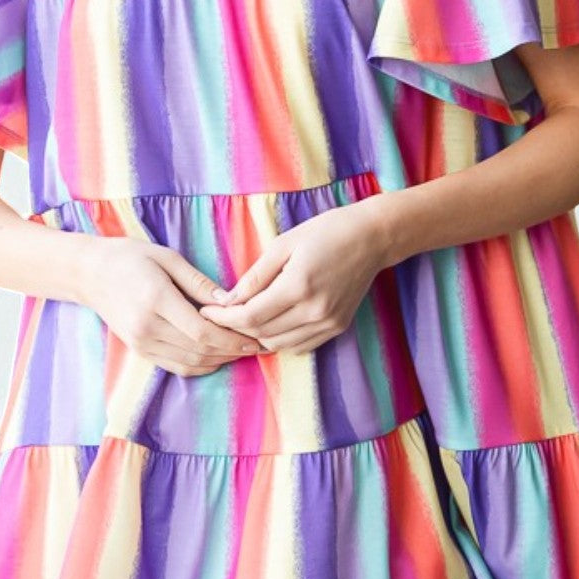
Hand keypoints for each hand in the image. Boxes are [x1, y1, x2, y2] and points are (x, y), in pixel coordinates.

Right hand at [74, 236, 262, 377]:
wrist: (89, 274)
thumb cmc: (130, 258)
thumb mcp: (167, 257)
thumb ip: (198, 281)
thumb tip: (229, 301)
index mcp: (156, 300)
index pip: (202, 331)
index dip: (232, 339)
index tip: (255, 336)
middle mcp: (147, 327)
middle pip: (200, 350)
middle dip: (233, 351)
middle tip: (258, 344)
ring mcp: (141, 342)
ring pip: (190, 363)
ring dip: (220, 360)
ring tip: (243, 350)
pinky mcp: (140, 350)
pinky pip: (177, 366)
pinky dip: (201, 365)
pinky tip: (218, 356)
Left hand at [197, 202, 384, 354]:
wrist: (372, 238)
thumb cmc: (326, 232)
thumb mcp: (284, 244)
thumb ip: (255, 276)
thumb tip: (228, 299)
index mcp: (298, 286)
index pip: (250, 316)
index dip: (223, 317)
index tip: (206, 309)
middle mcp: (315, 311)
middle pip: (261, 334)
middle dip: (235, 327)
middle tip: (219, 314)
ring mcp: (328, 323)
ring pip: (278, 345)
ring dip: (256, 336)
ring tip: (243, 319)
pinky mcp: (337, 327)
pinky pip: (299, 346)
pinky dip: (280, 340)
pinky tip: (271, 324)